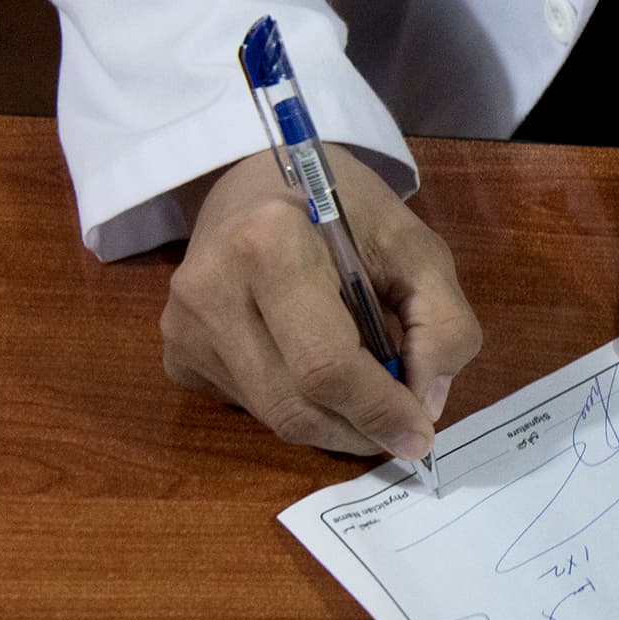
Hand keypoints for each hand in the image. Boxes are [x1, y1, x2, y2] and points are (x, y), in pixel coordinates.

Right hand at [163, 144, 482, 458]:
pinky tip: (317, 372)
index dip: (378, 410)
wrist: (261, 184)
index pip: (324, 364)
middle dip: (360, 428)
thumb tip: (425, 402)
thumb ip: (440, 320)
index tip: (420, 434)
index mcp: (269, 244)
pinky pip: (250, 407)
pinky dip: (299, 407)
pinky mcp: (178, 354)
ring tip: (370, 397)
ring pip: (274, 416)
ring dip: (334, 424)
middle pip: (295, 403)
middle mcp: (211, 288)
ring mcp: (184, 327)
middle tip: (402, 427)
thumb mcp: (414, 245)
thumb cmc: (343, 210)